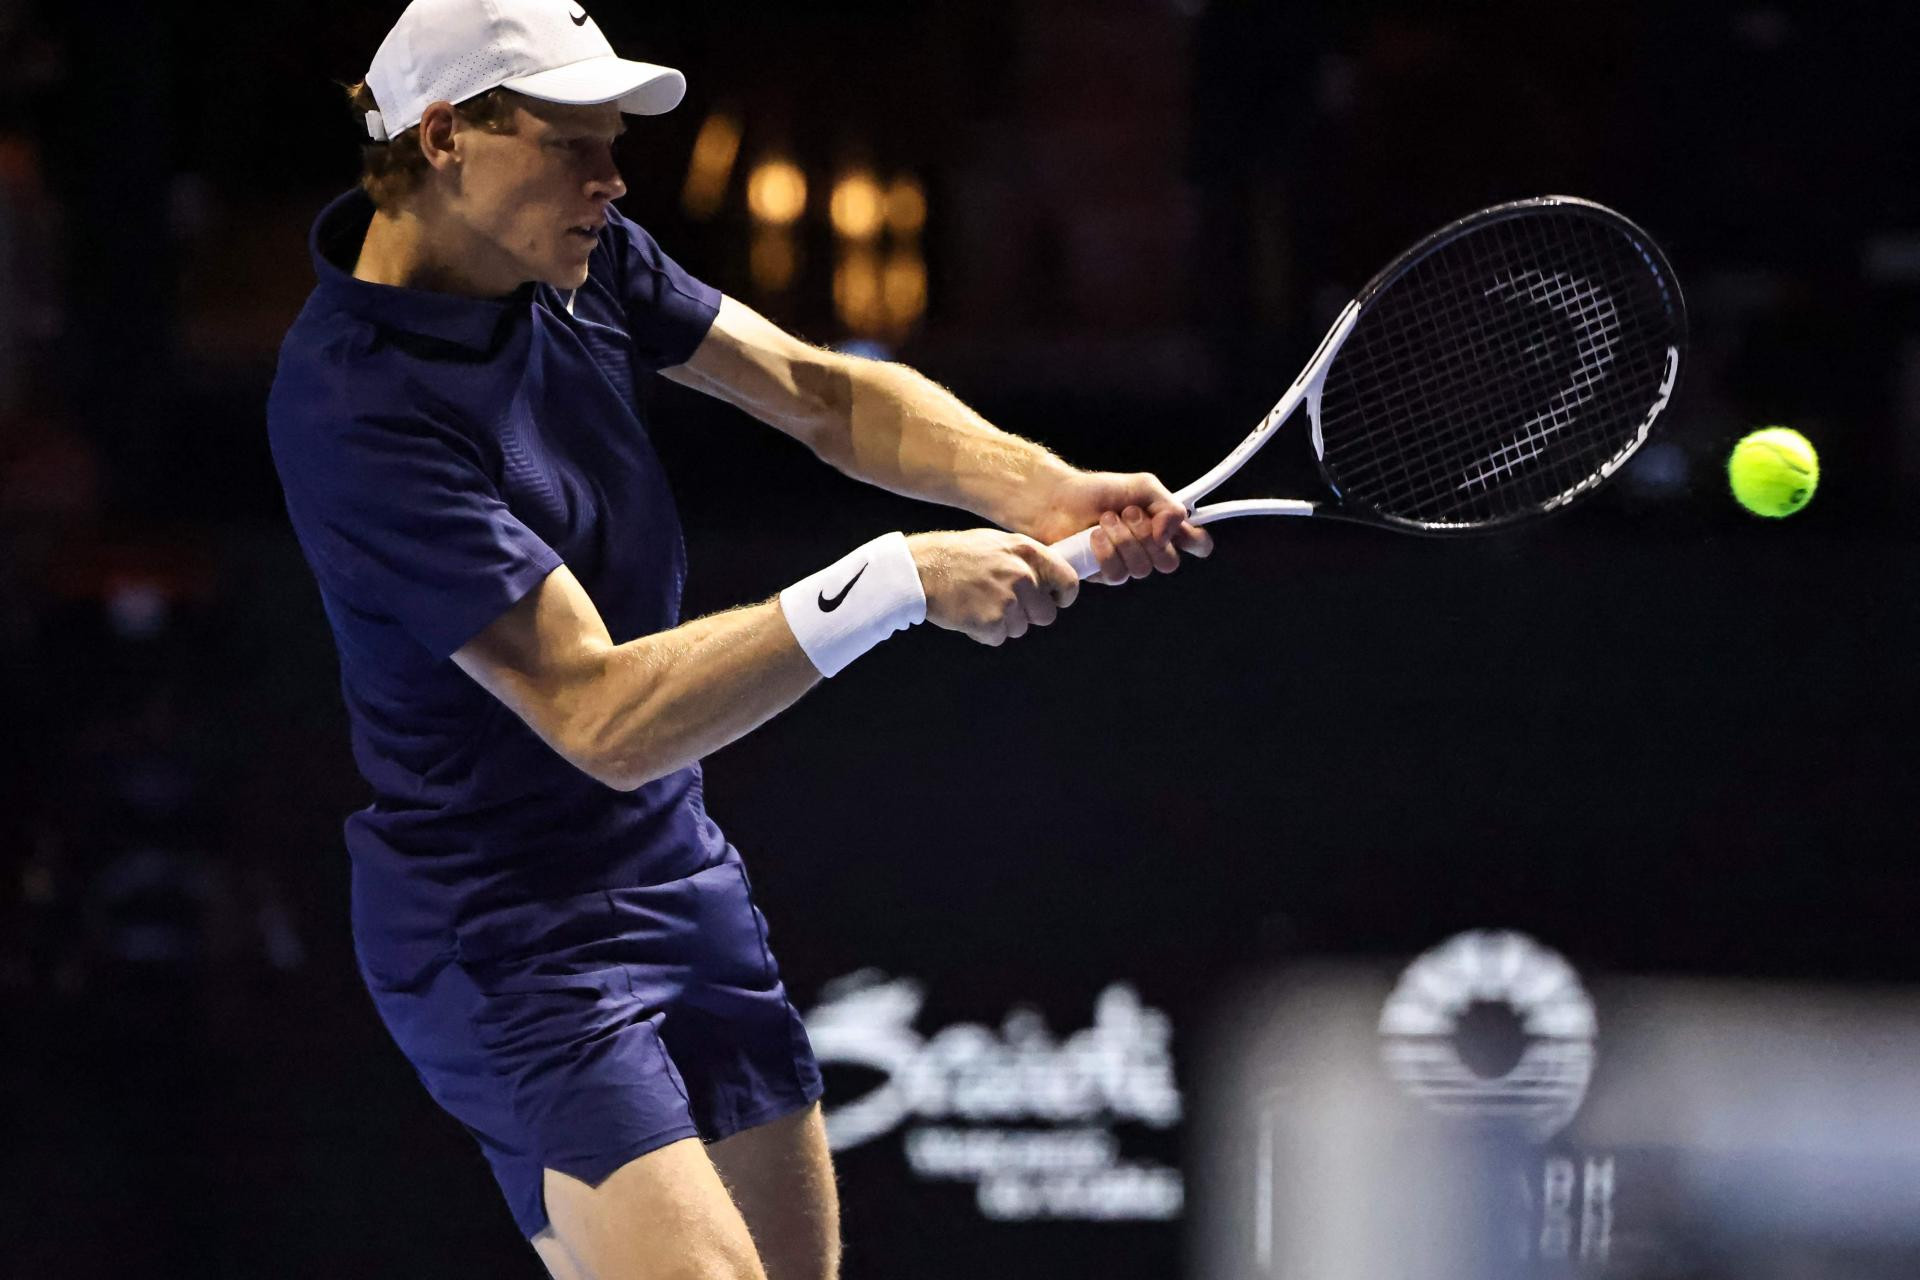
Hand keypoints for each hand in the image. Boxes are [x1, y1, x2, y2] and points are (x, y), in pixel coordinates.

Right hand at [906, 529, 1080, 645]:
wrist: (919, 569)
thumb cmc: (956, 555)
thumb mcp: (997, 544)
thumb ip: (1025, 560)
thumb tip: (1048, 579)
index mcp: (1027, 552)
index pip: (1068, 581)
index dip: (1063, 597)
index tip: (1055, 601)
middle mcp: (1022, 575)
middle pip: (1046, 615)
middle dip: (1028, 616)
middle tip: (1003, 605)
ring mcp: (1007, 600)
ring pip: (1020, 629)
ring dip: (1003, 624)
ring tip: (979, 604)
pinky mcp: (990, 622)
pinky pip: (998, 638)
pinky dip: (984, 633)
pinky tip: (969, 614)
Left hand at [1018, 470, 1213, 585]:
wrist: (1059, 501)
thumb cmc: (1099, 492)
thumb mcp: (1141, 486)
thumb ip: (1167, 505)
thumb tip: (1169, 534)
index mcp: (1165, 526)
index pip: (1197, 544)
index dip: (1197, 543)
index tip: (1183, 532)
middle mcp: (1151, 549)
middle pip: (1170, 562)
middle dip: (1147, 537)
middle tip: (1129, 514)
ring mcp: (1129, 564)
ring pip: (1142, 569)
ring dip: (1122, 540)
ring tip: (1105, 520)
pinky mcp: (1106, 575)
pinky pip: (1117, 575)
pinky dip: (1105, 552)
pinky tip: (1094, 537)